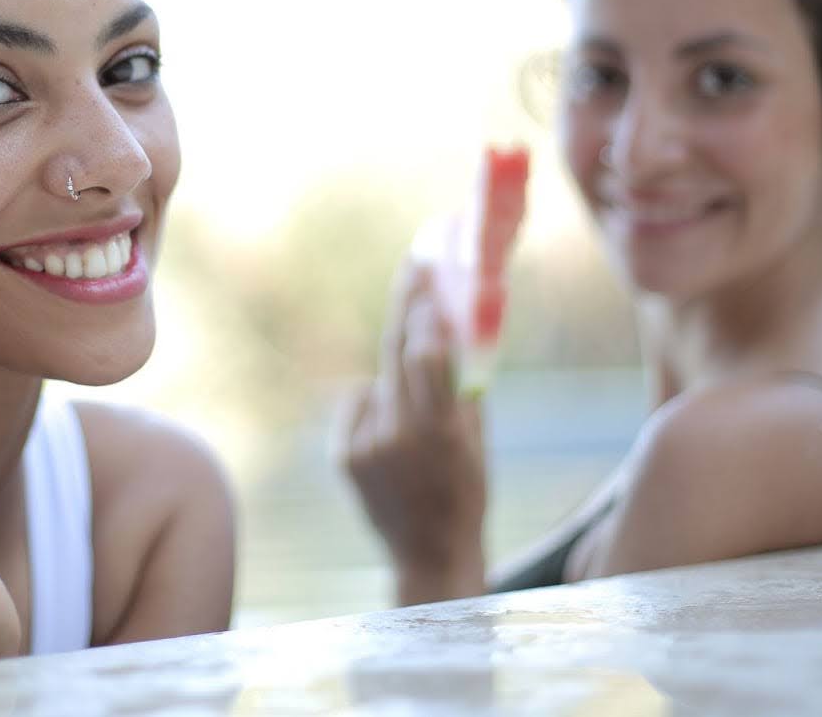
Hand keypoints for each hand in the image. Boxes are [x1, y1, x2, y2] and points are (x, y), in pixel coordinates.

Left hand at [338, 256, 487, 603]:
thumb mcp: (478, 442)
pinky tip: (394, 437)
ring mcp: (366, 445)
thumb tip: (455, 328)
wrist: (429, 555)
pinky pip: (361, 405)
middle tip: (412, 266)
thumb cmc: (466, 493)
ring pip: (381, 381)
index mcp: (440, 432)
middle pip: (395, 351)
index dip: (426, 311)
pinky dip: (377, 406)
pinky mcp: (344, 454)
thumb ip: (463, 388)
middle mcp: (397, 435)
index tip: (429, 273)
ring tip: (418, 419)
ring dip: (399, 379)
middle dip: (406, 304)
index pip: (426, 355)